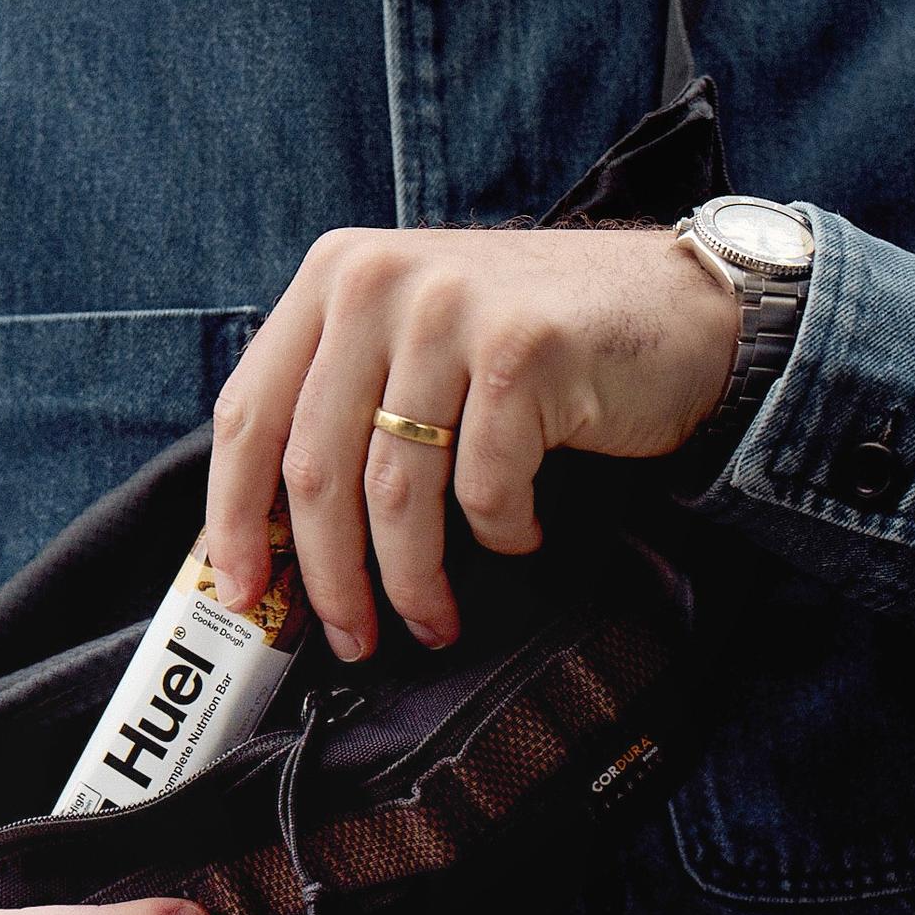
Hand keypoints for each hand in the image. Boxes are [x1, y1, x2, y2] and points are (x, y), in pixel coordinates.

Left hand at [204, 226, 737, 658]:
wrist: (683, 310)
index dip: (231, 516)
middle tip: (349, 639)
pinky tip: (523, 533)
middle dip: (328, 577)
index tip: (238, 593)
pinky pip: (484, 491)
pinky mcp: (523, 353)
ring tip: (432, 619)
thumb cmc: (536, 347)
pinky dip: (502, 536)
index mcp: (333, 275)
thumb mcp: (414, 342)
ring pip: (396, 493)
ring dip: (412, 581)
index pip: (248, 413)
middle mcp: (379, 281)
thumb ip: (340, 406)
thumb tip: (265, 540)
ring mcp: (451, 311)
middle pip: (315, 469)